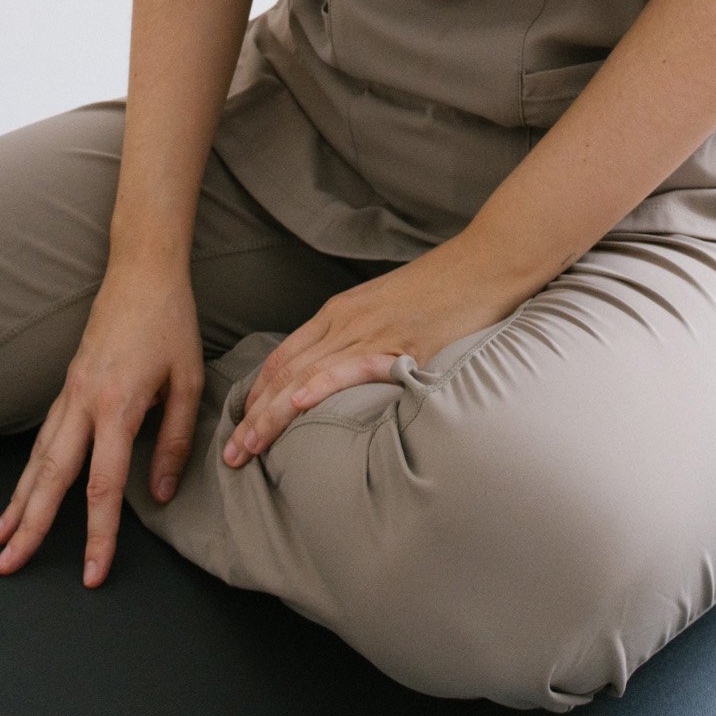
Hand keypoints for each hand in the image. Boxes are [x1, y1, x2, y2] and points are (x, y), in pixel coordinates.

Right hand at [0, 262, 203, 585]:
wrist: (141, 270)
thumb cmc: (170, 323)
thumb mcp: (188, 380)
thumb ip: (175, 441)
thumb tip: (160, 494)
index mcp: (117, 406)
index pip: (104, 486)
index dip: (99, 534)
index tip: (93, 574)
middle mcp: (83, 403)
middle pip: (50, 478)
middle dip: (29, 527)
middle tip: (7, 567)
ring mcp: (69, 393)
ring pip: (36, 458)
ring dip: (17, 502)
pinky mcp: (67, 385)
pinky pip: (43, 437)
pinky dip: (29, 470)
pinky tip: (23, 491)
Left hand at [222, 239, 520, 467]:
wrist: (487, 261)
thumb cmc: (446, 288)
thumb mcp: (391, 310)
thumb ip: (363, 337)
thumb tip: (346, 373)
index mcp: (341, 311)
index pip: (284, 357)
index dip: (257, 394)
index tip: (238, 427)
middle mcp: (347, 320)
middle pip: (285, 372)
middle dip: (253, 416)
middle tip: (229, 455)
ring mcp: (372, 330)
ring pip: (307, 376)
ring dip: (272, 415)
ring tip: (247, 448)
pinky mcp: (401, 343)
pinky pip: (352, 366)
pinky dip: (321, 386)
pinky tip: (297, 405)